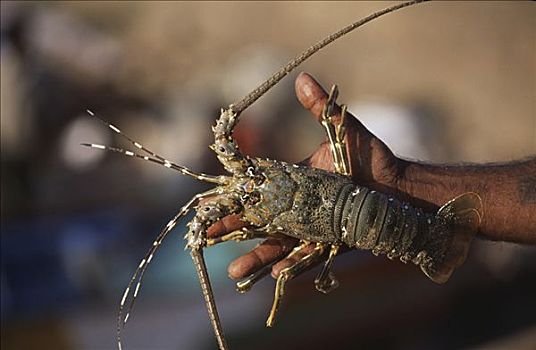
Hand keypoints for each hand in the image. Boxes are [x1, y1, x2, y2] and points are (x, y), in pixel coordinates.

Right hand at [207, 72, 403, 280]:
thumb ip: (322, 108)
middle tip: (206, 235)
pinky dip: (293, 264)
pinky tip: (276, 273)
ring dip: (257, 256)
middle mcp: (298, 207)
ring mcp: (312, 226)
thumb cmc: (372, 158)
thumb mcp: (344, 130)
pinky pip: (308, 255)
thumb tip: (301, 77)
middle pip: (260, 220)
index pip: (257, 189)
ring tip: (235, 271)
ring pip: (279, 243)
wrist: (400, 187)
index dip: (234, 196)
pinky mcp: (330, 242)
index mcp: (295, 181)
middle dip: (234, 228)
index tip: (208, 202)